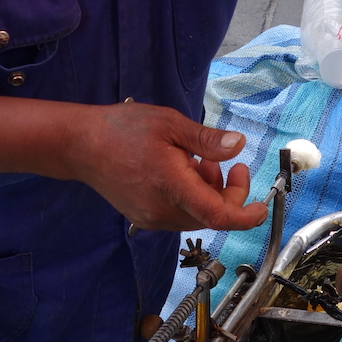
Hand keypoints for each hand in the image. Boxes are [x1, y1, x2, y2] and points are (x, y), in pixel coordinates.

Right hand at [76, 101, 266, 232]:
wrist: (80, 145)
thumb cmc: (123, 130)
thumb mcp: (171, 124)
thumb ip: (207, 140)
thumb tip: (239, 146)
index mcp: (172, 187)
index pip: (219, 216)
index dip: (246, 216)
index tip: (261, 207)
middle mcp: (163, 211)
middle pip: (212, 216)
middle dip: (229, 193)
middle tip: (230, 164)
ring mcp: (152, 217)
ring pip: (196, 215)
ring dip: (209, 193)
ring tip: (200, 160)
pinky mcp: (144, 216)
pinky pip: (180, 214)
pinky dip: (192, 197)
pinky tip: (183, 171)